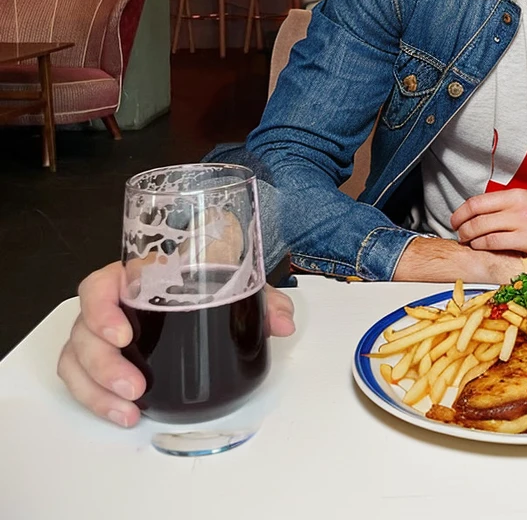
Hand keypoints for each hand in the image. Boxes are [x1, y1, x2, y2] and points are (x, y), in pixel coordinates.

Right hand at [56, 261, 295, 426]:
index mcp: (135, 277)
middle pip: (83, 331)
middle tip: (134, 386)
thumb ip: (262, 300)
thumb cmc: (206, 286)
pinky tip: (124, 414)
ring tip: (130, 408)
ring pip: (76, 361)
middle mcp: (111, 306)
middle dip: (103, 364)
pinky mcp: (99, 364)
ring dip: (96, 390)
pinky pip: (81, 382)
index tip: (124, 334)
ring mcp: (100, 336)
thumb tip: (285, 321)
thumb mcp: (234, 288)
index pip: (99, 285)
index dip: (101, 308)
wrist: (202, 300)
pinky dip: (97, 401)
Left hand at [450, 189, 526, 267]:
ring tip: (468, 243)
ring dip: (470, 238)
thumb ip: (505, 208)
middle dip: (462, 226)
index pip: (478, 200)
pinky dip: (482, 247)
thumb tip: (476, 213)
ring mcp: (525, 222)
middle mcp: (520, 205)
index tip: (455, 220)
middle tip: (459, 235)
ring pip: (482, 229)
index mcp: (518, 195)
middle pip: (477, 214)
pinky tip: (481, 248)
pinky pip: (494, 243)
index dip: (461, 212)